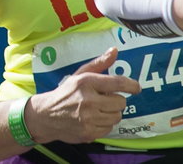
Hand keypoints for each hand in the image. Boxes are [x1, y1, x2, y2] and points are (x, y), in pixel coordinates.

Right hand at [25, 48, 140, 143]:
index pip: (117, 83)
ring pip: (117, 117)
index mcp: (86, 82)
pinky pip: (109, 129)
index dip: (131, 85)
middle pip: (120, 102)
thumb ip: (99, 63)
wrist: (46, 115)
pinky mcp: (88, 133)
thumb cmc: (65, 93)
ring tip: (98, 110)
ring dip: (111, 113)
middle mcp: (88, 100)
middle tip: (104, 100)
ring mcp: (88, 118)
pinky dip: (104, 125)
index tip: (136, 88)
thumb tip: (114, 50)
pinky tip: (93, 120)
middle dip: (115, 101)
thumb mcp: (79, 75)